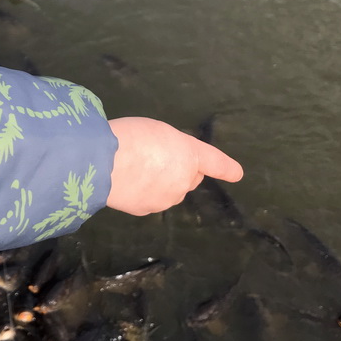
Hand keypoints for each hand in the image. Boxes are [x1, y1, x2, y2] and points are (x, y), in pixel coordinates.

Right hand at [106, 117, 242, 215]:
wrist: (104, 163)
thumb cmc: (131, 137)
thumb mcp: (156, 131)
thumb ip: (170, 147)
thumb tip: (166, 164)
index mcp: (190, 154)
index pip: (215, 162)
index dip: (227, 168)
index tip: (237, 174)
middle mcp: (184, 180)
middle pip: (189, 177)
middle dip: (180, 170)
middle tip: (156, 157)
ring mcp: (166, 199)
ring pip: (169, 190)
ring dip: (159, 182)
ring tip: (133, 167)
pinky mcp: (146, 210)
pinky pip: (150, 199)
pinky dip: (142, 192)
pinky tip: (125, 181)